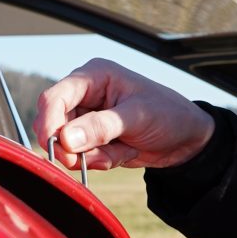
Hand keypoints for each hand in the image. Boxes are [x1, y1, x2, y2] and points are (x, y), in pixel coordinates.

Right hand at [34, 57, 215, 172]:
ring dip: (94, 155)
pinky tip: (126, 151)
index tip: (54, 146)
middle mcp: (86, 96)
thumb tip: (65, 139)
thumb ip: (100, 127)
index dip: (49, 122)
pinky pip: (82, 158)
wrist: (188, 138)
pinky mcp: (93, 140)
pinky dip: (102, 161)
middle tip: (96, 157)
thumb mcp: (136, 117)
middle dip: (74, 146)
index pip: (55, 97)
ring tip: (124, 148)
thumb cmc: (168, 114)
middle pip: (54, 125)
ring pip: (68, 146)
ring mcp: (88, 119)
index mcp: (94, 76)